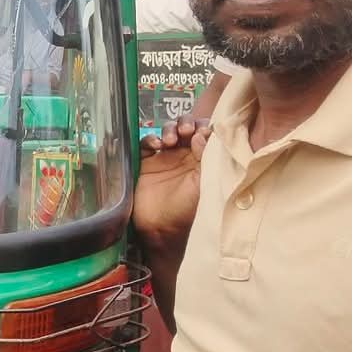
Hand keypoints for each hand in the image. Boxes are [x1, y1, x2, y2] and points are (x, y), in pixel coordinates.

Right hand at [133, 116, 209, 253]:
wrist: (161, 228)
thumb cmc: (187, 209)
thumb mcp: (203, 182)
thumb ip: (205, 157)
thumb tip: (201, 134)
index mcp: (202, 158)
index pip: (206, 132)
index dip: (204, 127)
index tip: (202, 133)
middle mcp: (185, 154)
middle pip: (186, 126)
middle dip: (186, 124)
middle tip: (185, 132)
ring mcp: (164, 157)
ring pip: (167, 130)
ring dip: (170, 129)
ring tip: (170, 140)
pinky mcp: (145, 162)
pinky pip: (146, 142)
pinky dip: (150, 138)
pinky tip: (156, 145)